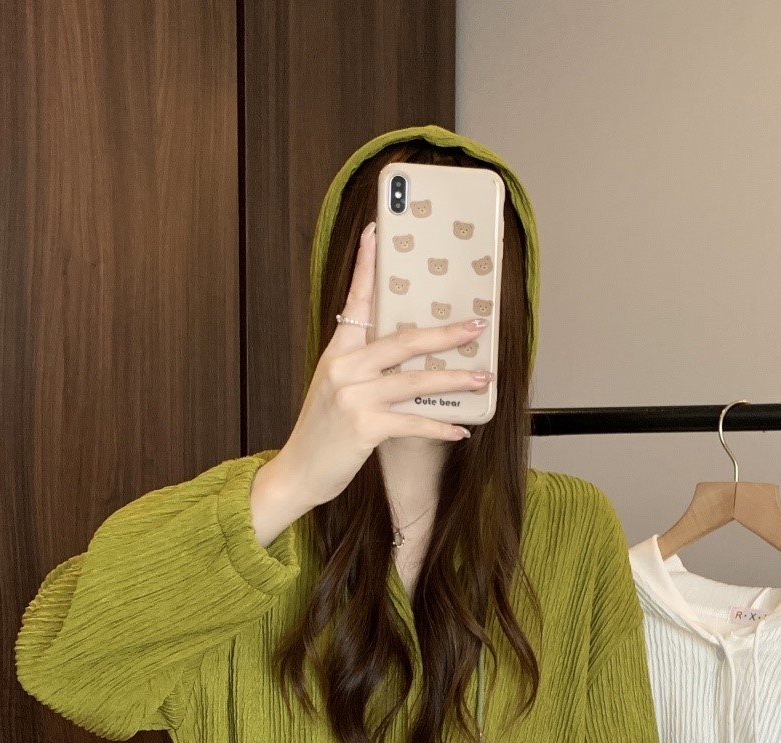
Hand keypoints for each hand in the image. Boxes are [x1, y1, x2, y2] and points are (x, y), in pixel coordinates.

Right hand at [251, 222, 493, 541]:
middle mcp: (343, 368)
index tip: (377, 233)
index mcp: (337, 353)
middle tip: (477, 326)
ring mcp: (353, 397)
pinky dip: (440, 427)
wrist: (298, 472)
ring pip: (414, 381)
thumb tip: (407, 359)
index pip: (355, 301)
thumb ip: (363, 369)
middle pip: (401, 340)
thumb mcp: (336, 390)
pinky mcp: (364, 428)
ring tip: (483, 378)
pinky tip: (461, 430)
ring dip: (454, 380)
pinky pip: (413, 423)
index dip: (366, 266)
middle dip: (444, 333)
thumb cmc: (323, 433)